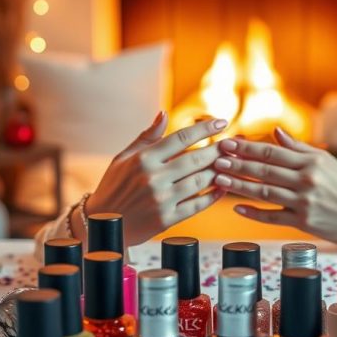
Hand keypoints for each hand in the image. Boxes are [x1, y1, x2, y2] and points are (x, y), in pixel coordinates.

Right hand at [79, 112, 227, 245]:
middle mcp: (153, 178)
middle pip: (195, 159)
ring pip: (200, 182)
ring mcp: (161, 200)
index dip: (204, 129)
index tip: (222, 122)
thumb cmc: (114, 186)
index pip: (181, 138)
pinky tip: (222, 188)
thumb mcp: (124, 158)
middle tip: (233, 144)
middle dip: (218, 150)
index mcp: (143, 159)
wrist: (102, 224)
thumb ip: (147, 137)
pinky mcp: (167, 219)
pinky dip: (212, 196)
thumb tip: (164, 113)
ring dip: (218, 172)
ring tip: (230, 164)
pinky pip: (197, 206)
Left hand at [213, 126, 336, 242]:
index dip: (248, 148)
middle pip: (265, 171)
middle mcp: (307, 181)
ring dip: (240, 186)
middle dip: (238, 164)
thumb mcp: (327, 161)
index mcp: (312, 162)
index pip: (272, 152)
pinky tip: (237, 208)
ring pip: (265, 193)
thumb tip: (274, 132)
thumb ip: (299, 148)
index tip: (228, 143)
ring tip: (220, 179)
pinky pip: (273, 217)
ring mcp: (304, 203)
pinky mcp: (303, 223)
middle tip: (216, 159)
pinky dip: (254, 213)